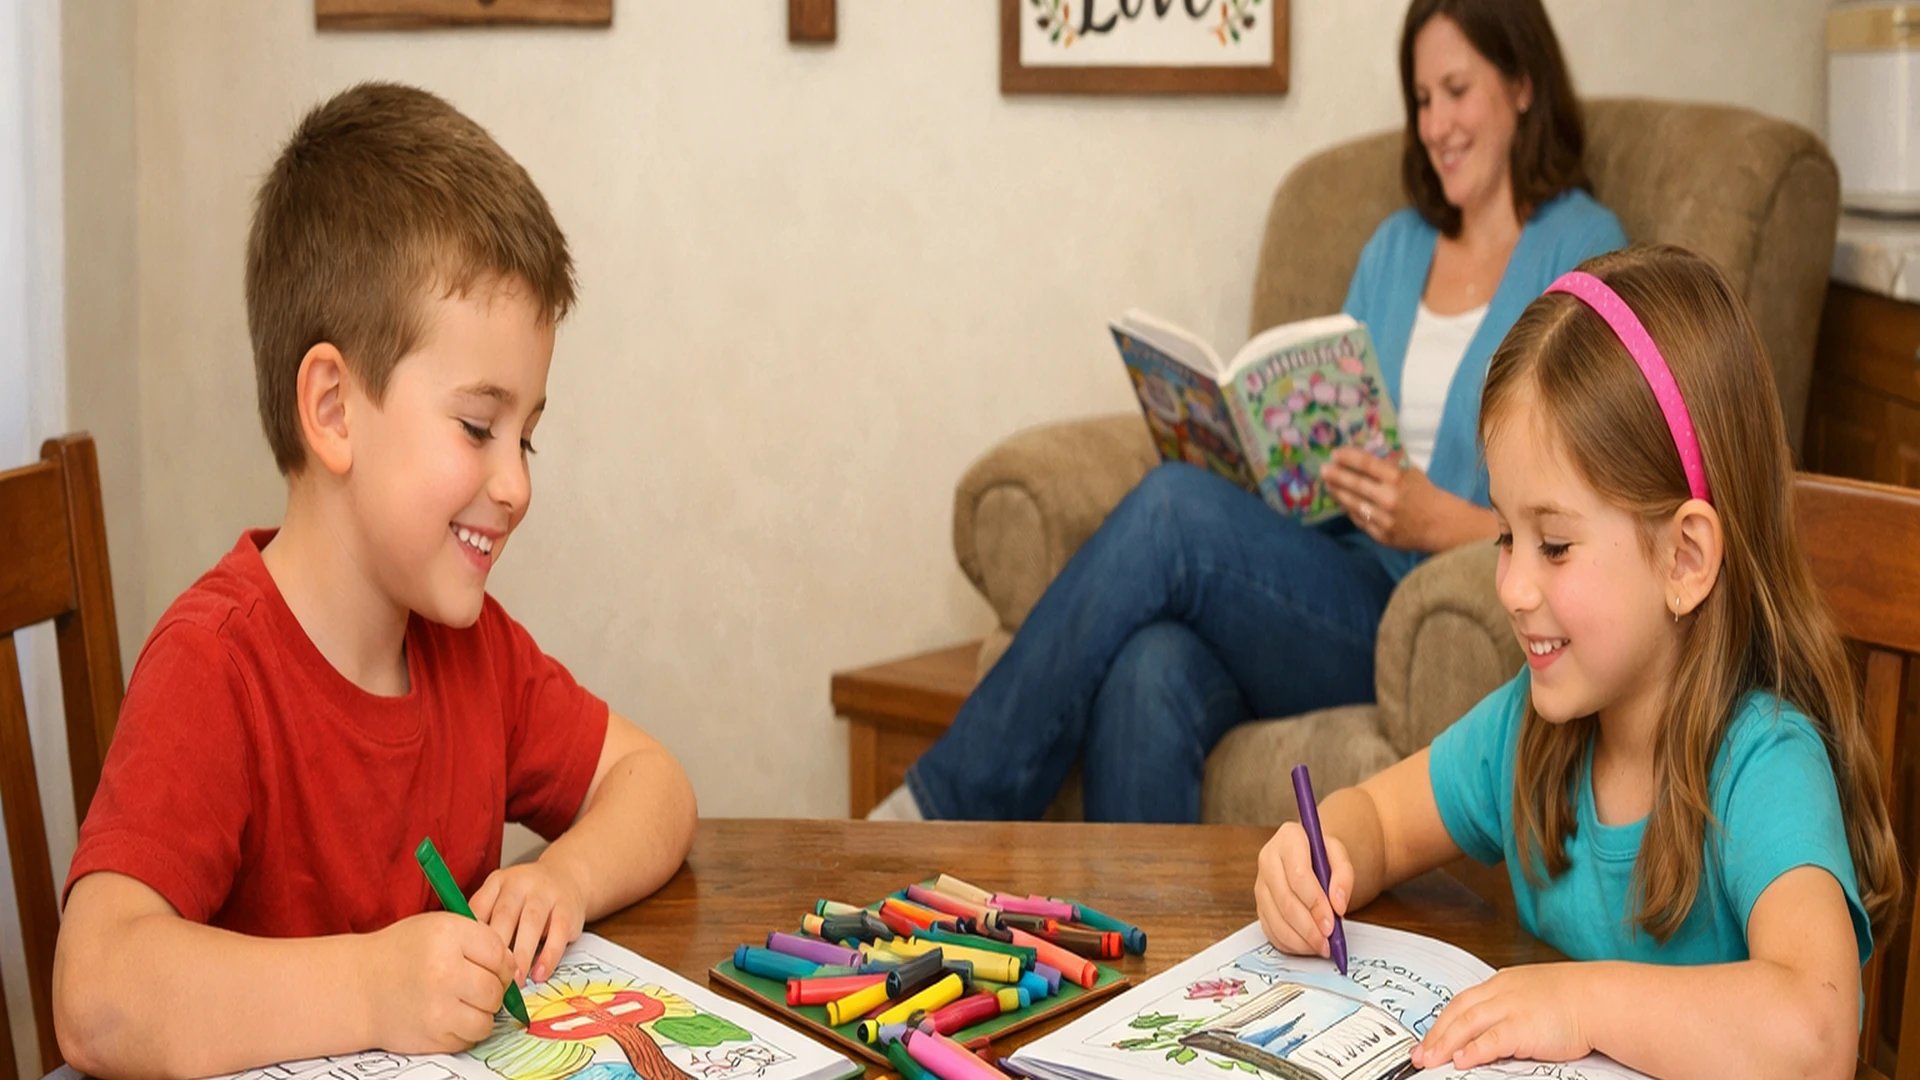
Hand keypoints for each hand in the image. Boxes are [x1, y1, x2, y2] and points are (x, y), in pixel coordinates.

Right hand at [361, 912, 515, 1052]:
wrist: (359, 986)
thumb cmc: (403, 953)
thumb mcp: (439, 927)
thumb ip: (479, 939)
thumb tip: (514, 966)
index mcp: (448, 937)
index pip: (500, 953)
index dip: (501, 962)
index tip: (491, 966)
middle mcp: (444, 972)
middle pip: (496, 989)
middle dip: (493, 989)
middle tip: (477, 985)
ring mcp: (437, 1009)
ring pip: (487, 1019)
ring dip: (482, 1013)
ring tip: (465, 1002)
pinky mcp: (432, 1038)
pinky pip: (469, 1039)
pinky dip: (466, 1030)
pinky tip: (450, 1016)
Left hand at [470, 857, 586, 984]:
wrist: (567, 876)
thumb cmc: (525, 898)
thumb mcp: (501, 897)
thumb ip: (485, 920)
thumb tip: (464, 958)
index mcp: (497, 883)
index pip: (479, 908)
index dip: (472, 937)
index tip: (467, 964)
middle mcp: (520, 884)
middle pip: (504, 916)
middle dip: (497, 950)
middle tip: (490, 980)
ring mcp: (546, 894)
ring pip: (532, 923)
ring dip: (522, 955)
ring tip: (515, 982)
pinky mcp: (568, 908)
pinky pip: (558, 933)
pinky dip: (549, 956)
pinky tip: (540, 974)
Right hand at [1253, 822, 1351, 959]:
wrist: (1308, 855)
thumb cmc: (1323, 856)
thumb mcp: (1340, 856)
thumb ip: (1344, 876)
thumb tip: (1337, 905)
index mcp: (1288, 838)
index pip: (1298, 876)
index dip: (1315, 903)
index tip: (1331, 924)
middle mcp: (1268, 859)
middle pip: (1285, 900)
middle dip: (1308, 927)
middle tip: (1327, 943)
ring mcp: (1260, 883)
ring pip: (1275, 918)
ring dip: (1299, 939)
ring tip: (1320, 947)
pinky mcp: (1259, 903)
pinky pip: (1269, 928)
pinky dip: (1288, 943)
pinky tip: (1306, 946)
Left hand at [1322, 448, 1443, 551]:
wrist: (1440, 524)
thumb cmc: (1424, 493)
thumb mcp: (1411, 472)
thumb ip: (1388, 465)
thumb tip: (1361, 457)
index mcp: (1397, 479)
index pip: (1366, 464)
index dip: (1348, 457)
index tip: (1335, 454)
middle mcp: (1388, 499)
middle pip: (1354, 485)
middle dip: (1336, 476)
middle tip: (1323, 470)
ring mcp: (1383, 519)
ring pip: (1353, 504)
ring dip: (1338, 493)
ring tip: (1328, 485)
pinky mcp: (1381, 535)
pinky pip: (1359, 520)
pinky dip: (1350, 510)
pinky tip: (1343, 502)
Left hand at [1411, 963, 1593, 1069]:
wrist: (1600, 998)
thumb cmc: (1574, 998)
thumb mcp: (1534, 993)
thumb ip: (1511, 1004)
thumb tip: (1494, 1027)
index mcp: (1502, 983)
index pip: (1463, 1002)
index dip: (1442, 1021)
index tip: (1429, 1038)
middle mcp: (1501, 992)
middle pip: (1457, 1013)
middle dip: (1435, 1035)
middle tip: (1419, 1055)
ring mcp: (1510, 1008)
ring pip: (1466, 1025)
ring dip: (1445, 1044)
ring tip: (1430, 1061)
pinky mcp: (1522, 1027)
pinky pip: (1491, 1040)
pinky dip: (1473, 1050)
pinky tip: (1460, 1061)